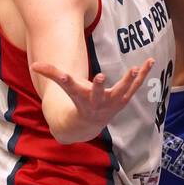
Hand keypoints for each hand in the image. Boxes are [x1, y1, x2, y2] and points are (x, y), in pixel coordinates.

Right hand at [31, 57, 153, 135]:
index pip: (72, 87)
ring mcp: (112, 102)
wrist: (90, 123)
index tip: (68, 76)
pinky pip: (135, 86)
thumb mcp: (66, 88)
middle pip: (98, 94)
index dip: (67, 81)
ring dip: (129, 80)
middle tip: (100, 77)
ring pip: (122, 91)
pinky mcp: (124, 99)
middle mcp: (97, 102)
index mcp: (81, 97)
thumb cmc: (78, 101)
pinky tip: (149, 61)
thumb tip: (34, 65)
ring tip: (135, 68)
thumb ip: (52, 75)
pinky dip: (143, 75)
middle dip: (99, 87)